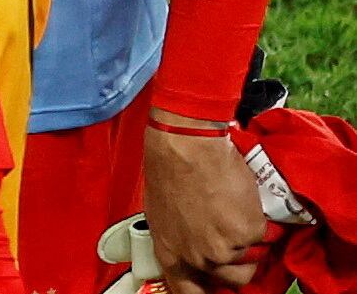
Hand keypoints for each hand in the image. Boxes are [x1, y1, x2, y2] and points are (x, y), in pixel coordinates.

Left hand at [142, 117, 265, 292]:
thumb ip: (180, 239)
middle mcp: (197, 258)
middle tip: (236, 239)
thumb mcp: (162, 212)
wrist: (186, 146)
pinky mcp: (246, 233)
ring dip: (248, 239)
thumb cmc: (169, 169)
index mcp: (170, 253)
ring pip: (251, 258)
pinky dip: (256, 218)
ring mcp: (223, 248)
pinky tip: (240, 197)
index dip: (205, 292)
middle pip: (231, 279)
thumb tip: (193, 249)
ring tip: (235, 210)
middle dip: (238, 262)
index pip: (188, 292)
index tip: (216, 287)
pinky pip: (261, 234)